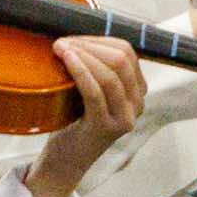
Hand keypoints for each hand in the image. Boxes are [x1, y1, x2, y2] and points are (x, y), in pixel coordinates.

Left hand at [24, 36, 145, 196]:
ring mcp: (124, 117)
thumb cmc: (73, 121)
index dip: (98, 39)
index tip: (72, 39)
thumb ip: (94, 68)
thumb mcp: (89, 91)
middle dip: (89, 45)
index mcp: (137, 91)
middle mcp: (137, 104)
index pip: (127, 51)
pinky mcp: (106, 127)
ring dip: (82, 55)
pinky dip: (80, 71)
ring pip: (110, 73)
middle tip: (62, 43)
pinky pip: (95, 91)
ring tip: (59, 48)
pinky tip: (66, 60)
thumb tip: (77, 36)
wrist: (65, 160)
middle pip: (121, 59)